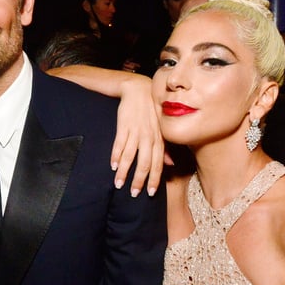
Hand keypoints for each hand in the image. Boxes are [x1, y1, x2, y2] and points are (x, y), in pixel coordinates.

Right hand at [112, 76, 163, 196]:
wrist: (139, 90)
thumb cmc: (151, 112)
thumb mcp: (161, 129)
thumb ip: (164, 147)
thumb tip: (170, 164)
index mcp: (158, 140)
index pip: (158, 164)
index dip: (155, 179)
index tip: (151, 193)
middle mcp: (148, 137)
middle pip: (145, 163)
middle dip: (139, 180)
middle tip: (134, 194)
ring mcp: (136, 132)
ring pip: (130, 157)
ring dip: (124, 172)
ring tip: (119, 184)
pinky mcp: (124, 126)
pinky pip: (119, 144)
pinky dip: (116, 156)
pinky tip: (113, 166)